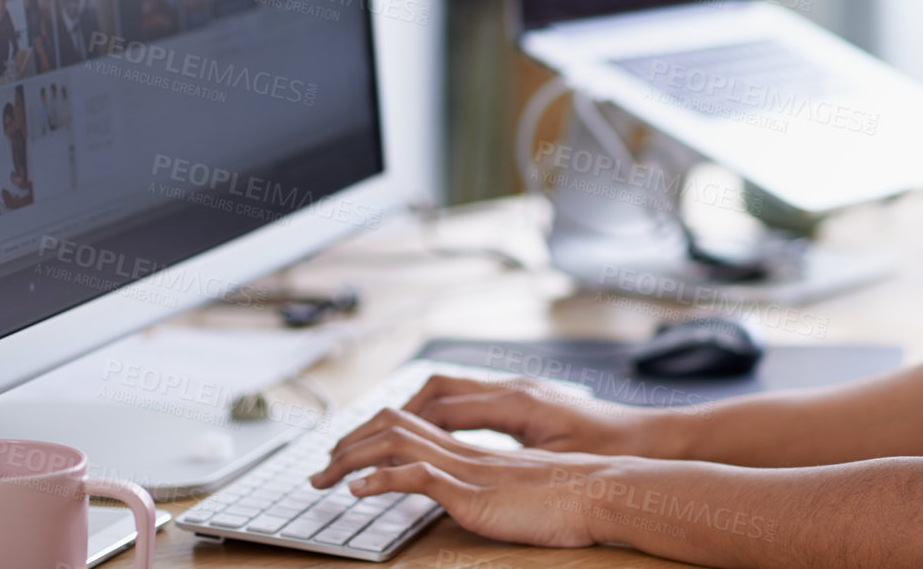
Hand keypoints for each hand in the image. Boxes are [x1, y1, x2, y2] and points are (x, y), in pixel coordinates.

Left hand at [308, 405, 614, 547]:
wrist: (601, 491)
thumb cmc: (572, 496)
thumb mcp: (522, 490)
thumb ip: (496, 487)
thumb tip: (477, 497)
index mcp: (475, 448)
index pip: (414, 424)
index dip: (374, 433)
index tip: (349, 454)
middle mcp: (465, 448)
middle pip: (393, 424)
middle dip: (350, 442)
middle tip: (321, 467)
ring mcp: (467, 466)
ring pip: (396, 443)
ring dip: (352, 458)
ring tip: (324, 477)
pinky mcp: (472, 490)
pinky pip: (417, 476)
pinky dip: (381, 480)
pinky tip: (358, 491)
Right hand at [393, 374, 671, 456]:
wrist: (644, 442)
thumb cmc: (605, 453)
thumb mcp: (553, 465)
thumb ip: (507, 468)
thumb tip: (462, 476)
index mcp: (514, 403)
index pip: (439, 408)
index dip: (399, 430)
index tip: (366, 450)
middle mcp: (510, 390)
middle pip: (434, 391)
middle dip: (393, 415)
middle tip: (358, 441)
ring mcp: (516, 390)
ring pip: (448, 390)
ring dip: (414, 411)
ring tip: (383, 437)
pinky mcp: (524, 399)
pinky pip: (469, 399)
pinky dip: (441, 413)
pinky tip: (432, 434)